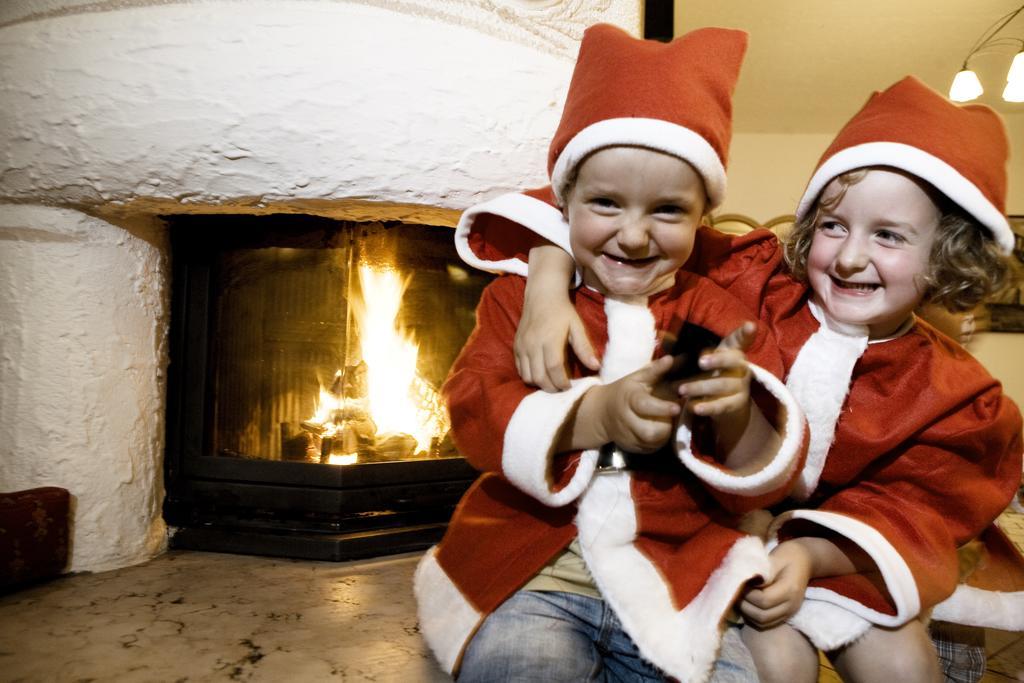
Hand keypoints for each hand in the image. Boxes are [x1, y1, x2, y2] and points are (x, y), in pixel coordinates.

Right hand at [515, 245, 599, 391]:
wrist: (541, 295)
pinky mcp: (516, 346)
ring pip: (527, 376)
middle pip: (539, 377)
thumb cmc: (562, 311)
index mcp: (549, 339)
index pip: (554, 369)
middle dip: (552, 388)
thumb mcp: (577, 326)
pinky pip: (520, 369)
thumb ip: (584, 347)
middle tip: (562, 388)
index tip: (570, 387)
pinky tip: (541, 372)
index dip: (562, 382)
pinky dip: (530, 376)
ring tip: (552, 381)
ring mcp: (522, 346)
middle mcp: (533, 344)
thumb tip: (596, 367)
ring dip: (540, 383)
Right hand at [591, 355, 680, 452]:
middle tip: (674, 416)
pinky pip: (651, 449)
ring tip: (669, 421)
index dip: (662, 408)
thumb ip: (657, 370)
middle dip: (666, 425)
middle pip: (649, 431)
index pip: (645, 406)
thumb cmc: (626, 390)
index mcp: (629, 399)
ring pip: (652, 442)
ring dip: (665, 433)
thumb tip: (676, 358)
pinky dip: (659, 441)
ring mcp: (628, 437)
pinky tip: (661, 429)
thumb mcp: (638, 377)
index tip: (677, 406)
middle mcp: (626, 420)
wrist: (602, 412)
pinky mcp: (632, 448)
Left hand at [677, 321, 753, 417]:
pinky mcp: (737, 404)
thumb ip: (693, 350)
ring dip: (700, 387)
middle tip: (700, 361)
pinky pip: (722, 405)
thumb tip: (663, 335)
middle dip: (718, 360)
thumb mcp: (706, 362)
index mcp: (733, 353)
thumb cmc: (713, 376)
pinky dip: (707, 407)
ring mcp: (741, 386)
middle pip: (733, 361)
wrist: (728, 406)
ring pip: (722, 385)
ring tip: (682, 390)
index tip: (750, 326)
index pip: (740, 340)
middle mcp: (741, 368)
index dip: (745, 333)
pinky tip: (694, 407)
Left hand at [739, 539, 812, 628]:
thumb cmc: (787, 555)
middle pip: (762, 616)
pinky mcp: (785, 615)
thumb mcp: (774, 559)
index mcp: (790, 589)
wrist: (805, 560)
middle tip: (735, 592)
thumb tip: (743, 582)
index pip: (764, 600)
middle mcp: (791, 605)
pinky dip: (753, 617)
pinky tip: (747, 604)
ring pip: (763, 622)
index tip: (739, 584)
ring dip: (747, 613)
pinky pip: (766, 623)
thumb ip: (760, 572)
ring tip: (739, 598)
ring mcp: (789, 612)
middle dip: (744, 606)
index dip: (747, 594)